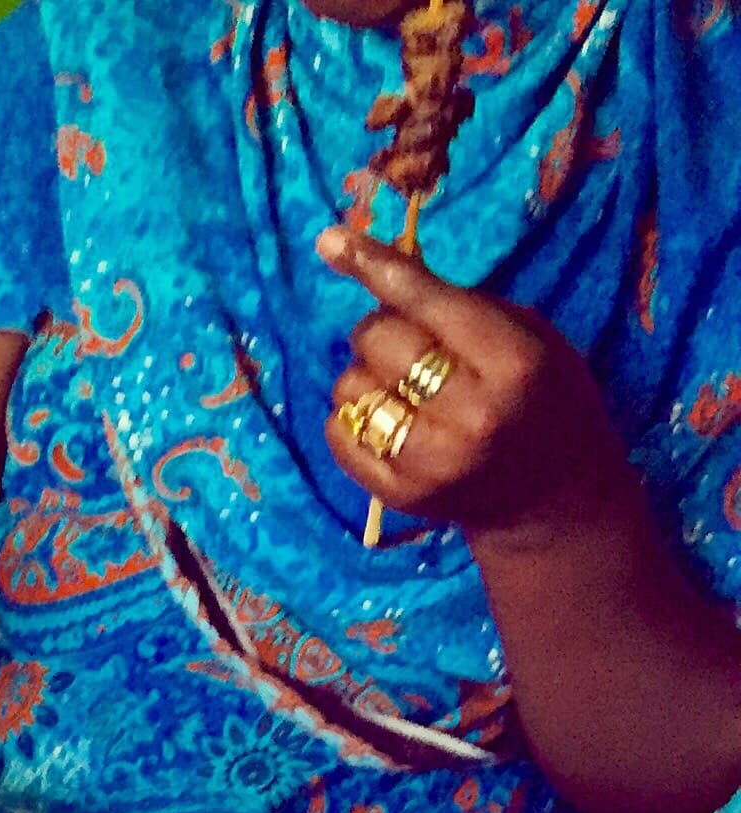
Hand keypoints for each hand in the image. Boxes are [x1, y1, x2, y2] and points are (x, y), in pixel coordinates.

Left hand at [318, 224, 635, 545]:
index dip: (378, 268)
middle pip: (377, 340)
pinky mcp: (396, 493)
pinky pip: (338, 432)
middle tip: (410, 347)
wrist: (554, 500)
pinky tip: (389, 421)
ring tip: (406, 391)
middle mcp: (470, 413)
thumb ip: (463, 308)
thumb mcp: (533, 340)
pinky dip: (352, 417)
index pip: (430, 304)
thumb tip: (379, 264)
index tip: (330, 240)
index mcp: (514, 364)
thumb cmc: (547, 401)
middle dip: (381, 332)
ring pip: (350, 387)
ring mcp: (429, 460)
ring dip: (366, 377)